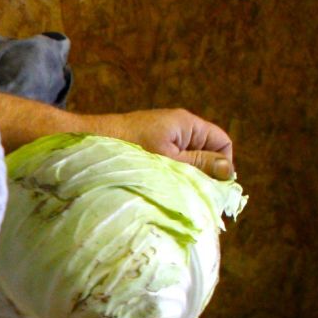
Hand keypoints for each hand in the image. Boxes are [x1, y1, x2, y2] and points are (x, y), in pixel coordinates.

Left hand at [89, 109, 234, 179]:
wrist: (89, 142)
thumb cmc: (129, 149)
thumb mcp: (170, 161)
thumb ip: (200, 164)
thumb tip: (228, 171)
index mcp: (187, 124)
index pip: (222, 143)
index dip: (222, 164)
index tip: (213, 186)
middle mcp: (177, 126)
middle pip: (206, 151)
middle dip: (204, 172)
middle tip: (196, 194)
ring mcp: (162, 135)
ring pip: (187, 158)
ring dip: (185, 175)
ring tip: (176, 191)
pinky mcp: (147, 145)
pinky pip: (170, 159)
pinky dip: (170, 172)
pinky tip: (161, 186)